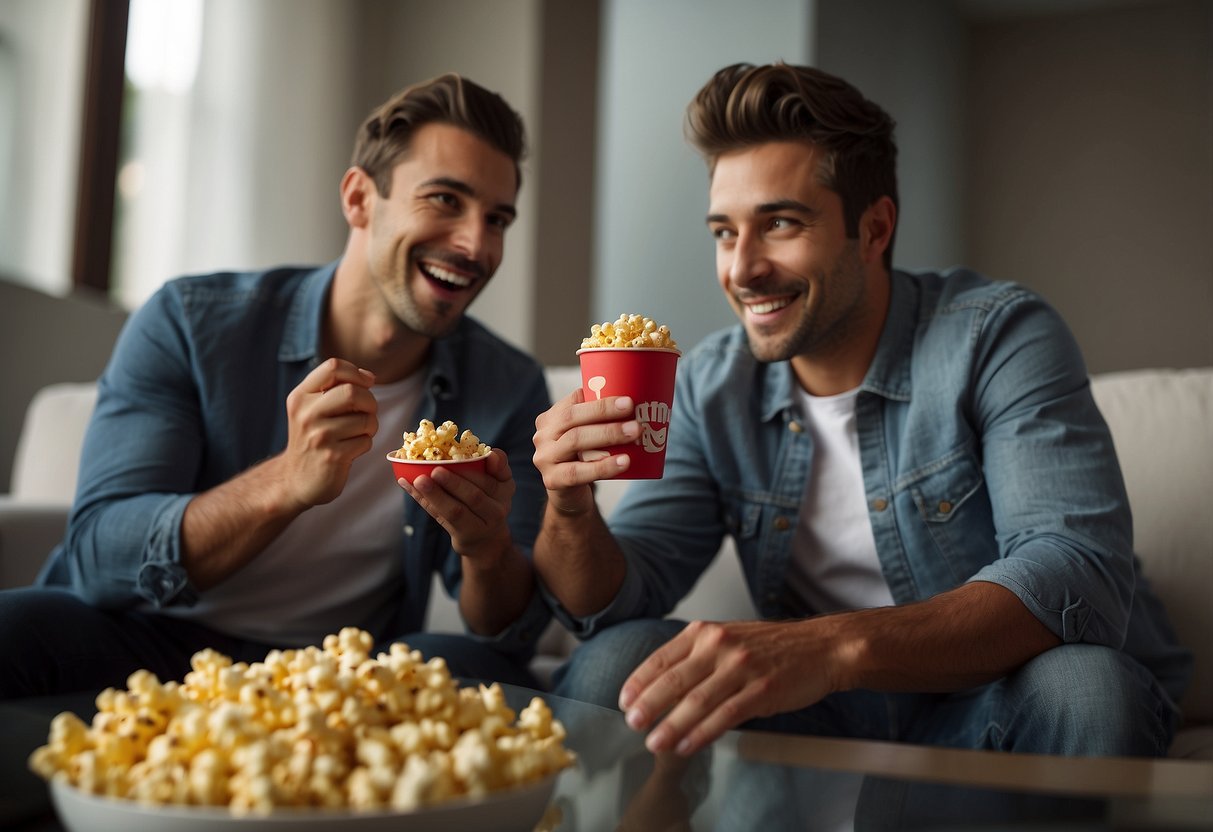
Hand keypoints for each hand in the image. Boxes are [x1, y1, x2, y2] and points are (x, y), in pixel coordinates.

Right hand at [280, 358, 377, 507]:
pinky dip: (365, 444)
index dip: (357, 373)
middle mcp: (306, 414)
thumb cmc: (313, 438)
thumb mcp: (312, 409)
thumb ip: (335, 388)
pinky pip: (366, 441)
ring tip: (357, 433)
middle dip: (370, 401)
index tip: (365, 384)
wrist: (295, 480)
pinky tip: (351, 450)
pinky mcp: (333, 456)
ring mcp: (319, 436)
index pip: (333, 367)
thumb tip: (369, 377)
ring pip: (365, 419)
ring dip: (370, 426)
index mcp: (300, 397)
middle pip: (353, 391)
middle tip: (366, 412)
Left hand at [399, 447, 515, 565]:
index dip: (482, 469)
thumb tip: (492, 454)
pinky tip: (407, 484)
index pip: (493, 480)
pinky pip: (439, 516)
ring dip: (436, 495)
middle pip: (474, 497)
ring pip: (455, 511)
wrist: (487, 540)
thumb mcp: (500, 482)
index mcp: (505, 491)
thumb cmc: (489, 502)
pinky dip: (422, 500)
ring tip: (419, 480)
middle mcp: (496, 511)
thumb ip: (499, 466)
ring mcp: (478, 527)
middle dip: (455, 483)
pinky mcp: (460, 535)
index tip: (468, 457)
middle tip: (436, 470)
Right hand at [531, 388, 638, 513]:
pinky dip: (604, 466)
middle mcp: (543, 435)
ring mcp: (545, 458)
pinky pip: (578, 472)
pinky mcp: (552, 480)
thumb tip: (637, 398)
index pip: (573, 401)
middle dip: (604, 412)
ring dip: (608, 434)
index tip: (628, 400)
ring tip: (634, 432)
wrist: (569, 494)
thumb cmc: (583, 458)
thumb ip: (598, 420)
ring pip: (575, 441)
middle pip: (572, 418)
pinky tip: (624, 461)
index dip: (599, 399)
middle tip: (633, 411)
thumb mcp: (585, 435)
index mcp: (551, 418)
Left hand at [617, 619, 837, 756]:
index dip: (639, 682)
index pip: (661, 658)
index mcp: (706, 632)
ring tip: (655, 742)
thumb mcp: (728, 639)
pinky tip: (689, 745)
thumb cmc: (772, 647)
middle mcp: (719, 646)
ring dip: (671, 726)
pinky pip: (725, 715)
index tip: (624, 701)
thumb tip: (661, 689)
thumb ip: (696, 658)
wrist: (821, 647)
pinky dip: (703, 733)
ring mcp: (741, 668)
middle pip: (674, 680)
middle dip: (648, 705)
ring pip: (696, 701)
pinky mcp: (761, 690)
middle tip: (632, 724)